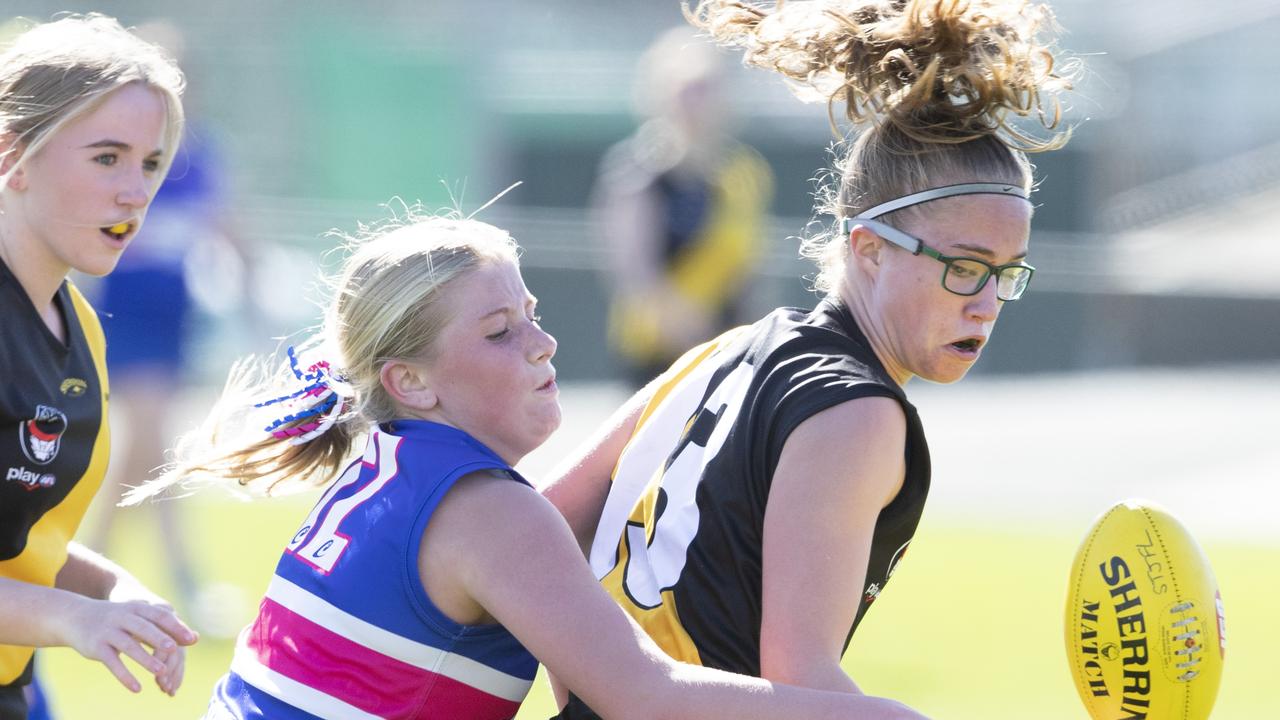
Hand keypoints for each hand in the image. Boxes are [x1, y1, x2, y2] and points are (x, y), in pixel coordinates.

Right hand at [63, 590, 197, 694]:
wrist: (75, 616)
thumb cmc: (117, 619)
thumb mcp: (139, 617)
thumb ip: (165, 627)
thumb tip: (195, 638)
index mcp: (137, 608)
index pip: (159, 616)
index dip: (175, 627)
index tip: (191, 639)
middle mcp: (123, 618)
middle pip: (144, 628)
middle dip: (159, 638)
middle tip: (174, 649)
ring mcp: (108, 632)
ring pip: (129, 646)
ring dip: (145, 659)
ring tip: (161, 672)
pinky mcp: (97, 647)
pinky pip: (112, 663)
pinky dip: (125, 675)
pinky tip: (137, 688)